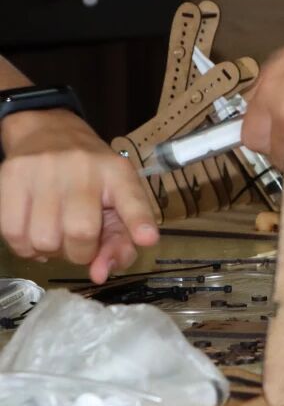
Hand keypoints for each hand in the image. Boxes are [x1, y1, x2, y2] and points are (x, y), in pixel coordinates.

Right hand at [0, 109, 158, 282]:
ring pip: (44, 239)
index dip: (139, 221)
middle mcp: (83, 168)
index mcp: (117, 173)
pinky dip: (25, 247)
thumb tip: (100, 274)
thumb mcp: (116, 199)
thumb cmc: (90, 174)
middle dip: (81, 253)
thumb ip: (119, 240)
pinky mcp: (11, 176)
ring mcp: (43, 170)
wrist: (48, 131)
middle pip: (80, 233)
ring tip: (57, 235)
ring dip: (51, 251)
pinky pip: (13, 233)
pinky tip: (35, 234)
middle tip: (80, 243)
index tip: (147, 238)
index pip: (131, 198)